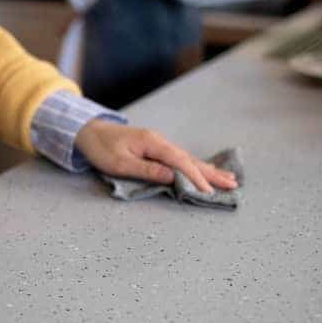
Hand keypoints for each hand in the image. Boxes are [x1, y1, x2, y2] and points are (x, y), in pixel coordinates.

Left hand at [75, 121, 237, 193]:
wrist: (89, 130)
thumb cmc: (101, 148)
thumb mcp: (119, 163)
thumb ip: (146, 170)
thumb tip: (172, 177)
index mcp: (153, 143)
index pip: (180, 162)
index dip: (195, 178)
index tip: (209, 192)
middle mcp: (160, 142)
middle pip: (190, 159)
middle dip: (211, 174)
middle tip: (233, 185)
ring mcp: (159, 144)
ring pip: (188, 159)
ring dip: (208, 170)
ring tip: (229, 179)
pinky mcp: (155, 148)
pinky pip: (180, 158)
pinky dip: (195, 165)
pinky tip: (205, 169)